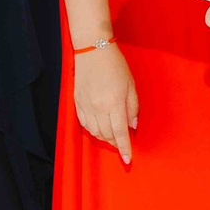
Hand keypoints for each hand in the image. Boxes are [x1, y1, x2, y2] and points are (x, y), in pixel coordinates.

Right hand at [71, 41, 137, 164]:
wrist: (92, 50)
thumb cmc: (115, 65)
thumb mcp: (131, 85)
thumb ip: (132, 108)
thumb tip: (132, 126)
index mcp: (114, 103)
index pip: (120, 133)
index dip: (124, 148)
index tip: (128, 159)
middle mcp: (98, 108)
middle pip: (107, 135)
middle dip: (116, 143)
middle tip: (123, 145)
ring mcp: (85, 106)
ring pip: (94, 132)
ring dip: (104, 138)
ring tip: (112, 137)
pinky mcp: (77, 102)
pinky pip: (84, 124)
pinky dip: (93, 130)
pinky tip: (99, 129)